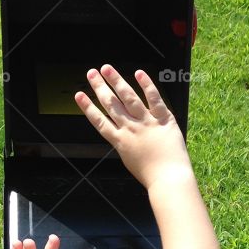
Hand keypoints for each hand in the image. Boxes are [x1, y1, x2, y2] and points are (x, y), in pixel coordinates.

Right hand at [75, 64, 194, 193]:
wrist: (169, 179)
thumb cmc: (151, 175)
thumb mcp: (131, 160)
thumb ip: (125, 144)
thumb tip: (121, 134)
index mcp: (120, 142)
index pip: (99, 121)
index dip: (88, 107)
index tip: (78, 95)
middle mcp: (130, 129)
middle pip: (111, 105)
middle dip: (99, 87)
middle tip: (91, 73)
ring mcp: (146, 123)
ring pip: (128, 98)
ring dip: (115, 81)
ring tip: (106, 68)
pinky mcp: (163, 120)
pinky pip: (154, 99)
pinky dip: (146, 85)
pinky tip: (138, 73)